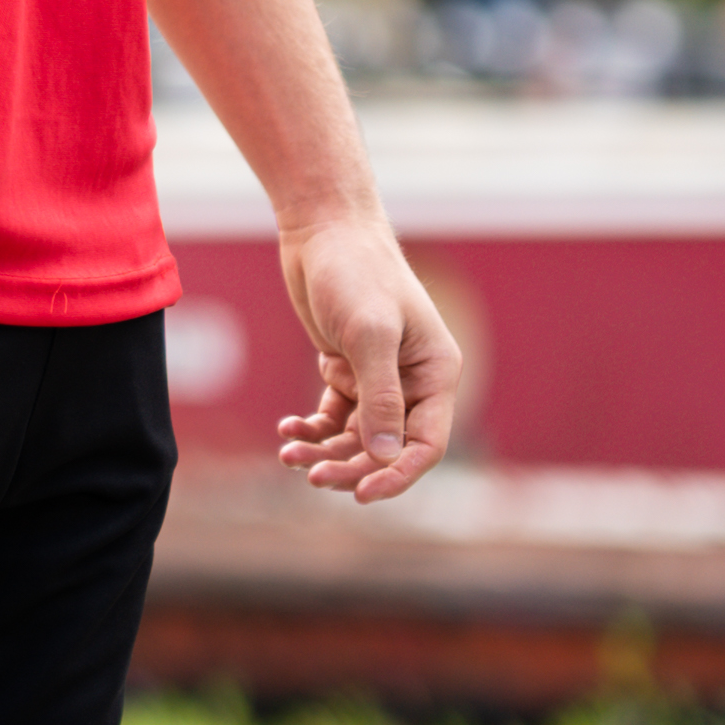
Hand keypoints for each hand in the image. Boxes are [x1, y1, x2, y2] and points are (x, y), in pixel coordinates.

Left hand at [272, 215, 459, 503]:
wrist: (322, 230)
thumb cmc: (354, 274)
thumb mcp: (369, 334)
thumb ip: (380, 395)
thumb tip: (385, 456)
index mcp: (437, 375)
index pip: (427, 444)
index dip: (397, 474)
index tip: (361, 494)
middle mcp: (413, 382)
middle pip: (387, 446)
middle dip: (351, 465)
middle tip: (312, 476)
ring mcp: (378, 377)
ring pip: (356, 435)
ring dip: (325, 450)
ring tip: (288, 453)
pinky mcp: (345, 368)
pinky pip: (333, 414)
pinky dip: (312, 426)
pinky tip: (287, 429)